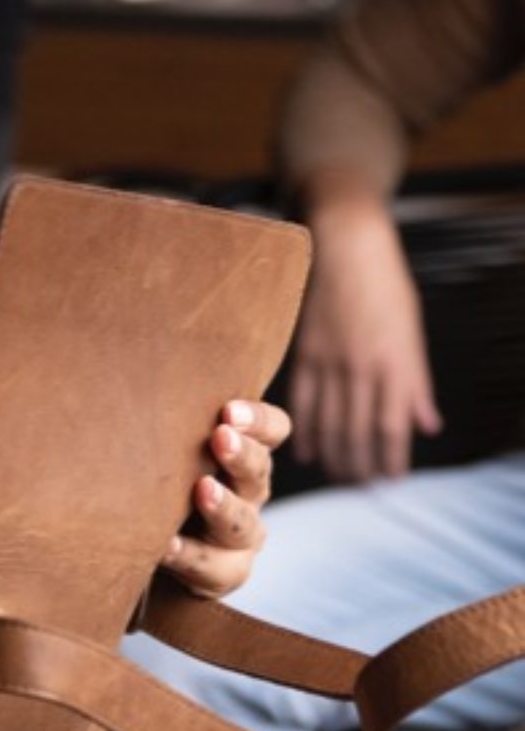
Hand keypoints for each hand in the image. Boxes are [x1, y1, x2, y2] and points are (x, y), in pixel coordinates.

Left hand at [158, 400, 289, 599]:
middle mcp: (249, 491)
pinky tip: (163, 544)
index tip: (228, 409)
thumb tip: (118, 336)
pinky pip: (213, 570)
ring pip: (244, 525)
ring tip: (201, 490)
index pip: (272, 429)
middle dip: (242, 454)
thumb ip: (159, 400)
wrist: (139, 537)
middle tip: (220, 436)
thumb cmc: (149, 467)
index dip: (258, 419)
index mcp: (244, 449)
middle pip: (260, 472)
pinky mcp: (219, 575)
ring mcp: (238, 536)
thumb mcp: (161, 430)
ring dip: (224, 506)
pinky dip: (189, 556)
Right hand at [290, 193, 440, 480]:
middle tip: (361, 486)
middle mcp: (362, 366)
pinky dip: (304, 428)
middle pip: (358, 431)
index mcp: (395, 361)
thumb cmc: (385, 283)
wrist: (345, 245)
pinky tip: (306, 449)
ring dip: (333, 454)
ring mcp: (329, 360)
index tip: (390, 479)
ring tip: (337, 475)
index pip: (391, 425)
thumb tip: (428, 425)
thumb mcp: (412, 331)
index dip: (391, 457)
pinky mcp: (304, 351)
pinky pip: (302, 400)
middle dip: (360, 465)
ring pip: (329, 421)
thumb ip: (417, 382)